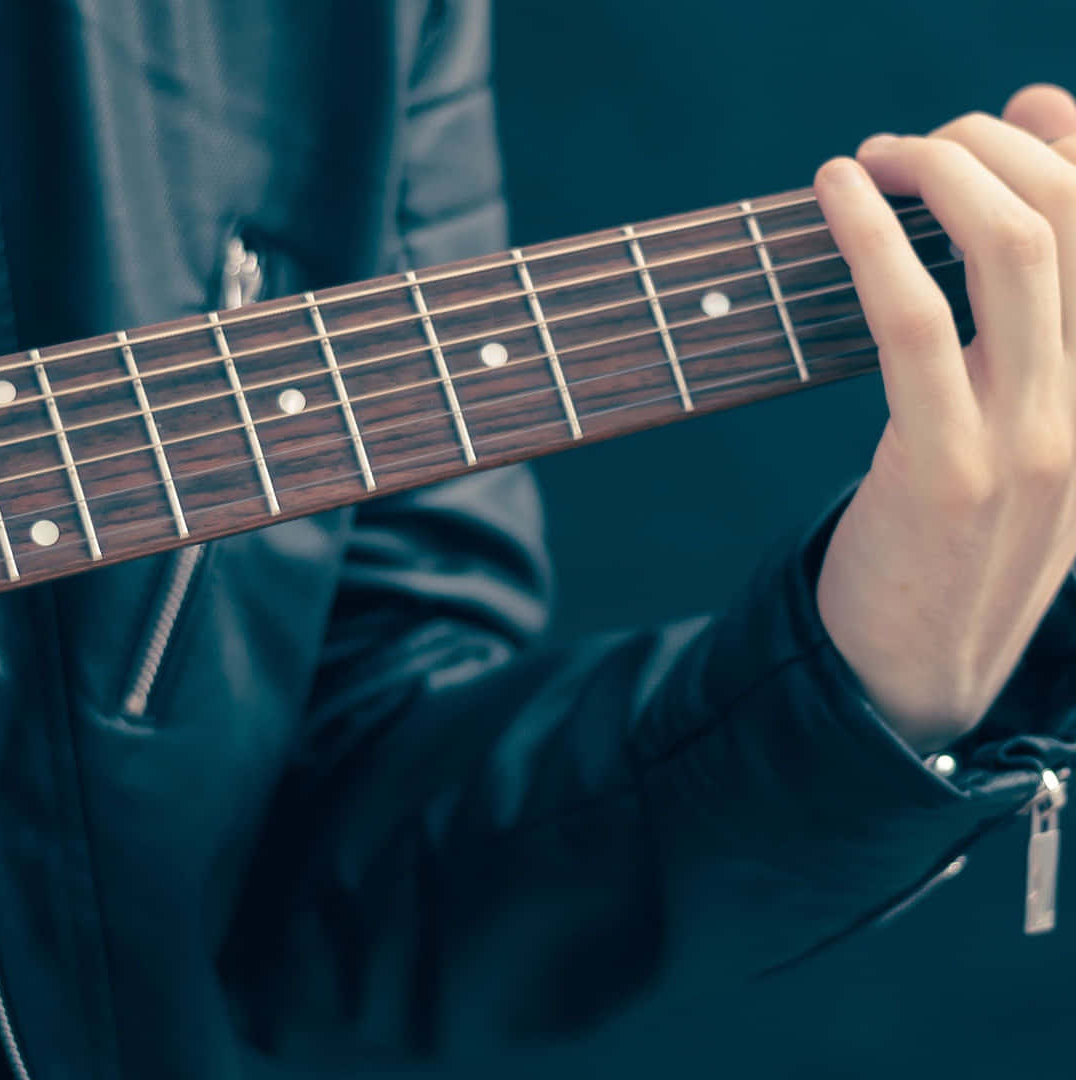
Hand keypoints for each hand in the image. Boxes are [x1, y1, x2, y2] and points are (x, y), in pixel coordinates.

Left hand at [814, 85, 1075, 752]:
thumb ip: (1029, 331)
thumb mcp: (1023, 435)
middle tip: (914, 143)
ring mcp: (1037, 439)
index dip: (1074, 142)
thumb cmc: (951, 541)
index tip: (1014, 110)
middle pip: (1075, 213)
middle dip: (992, 142)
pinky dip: (873, 237)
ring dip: (939, 167)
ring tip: (873, 156)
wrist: (918, 678)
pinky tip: (832, 195)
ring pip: (1014, 246)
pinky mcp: (950, 470)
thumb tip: (1007, 199)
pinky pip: (918, 320)